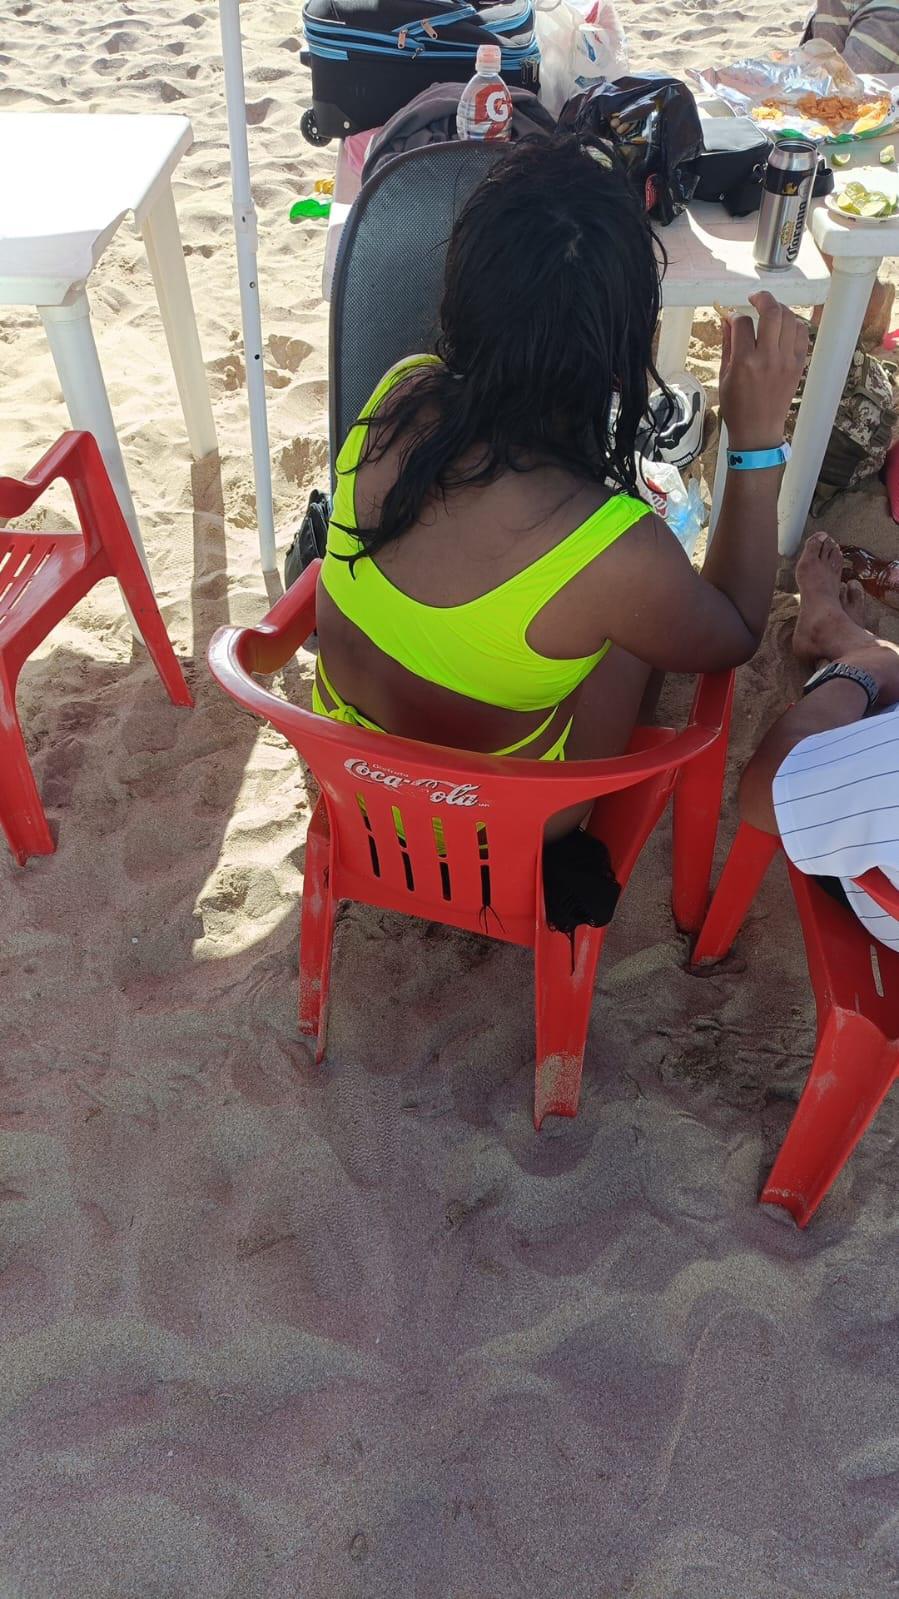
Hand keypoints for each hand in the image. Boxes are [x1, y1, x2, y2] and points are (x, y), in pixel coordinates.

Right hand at [719, 291, 808, 452]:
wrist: (758, 431)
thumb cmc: (738, 407)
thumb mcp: (724, 375)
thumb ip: (728, 344)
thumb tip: (728, 319)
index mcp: (745, 362)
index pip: (743, 322)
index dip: (735, 315)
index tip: (732, 317)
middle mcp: (768, 359)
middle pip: (772, 312)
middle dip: (763, 298)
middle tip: (756, 298)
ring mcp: (786, 361)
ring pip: (790, 319)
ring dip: (780, 310)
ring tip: (771, 312)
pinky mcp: (798, 365)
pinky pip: (802, 334)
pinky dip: (794, 324)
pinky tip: (784, 327)